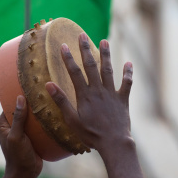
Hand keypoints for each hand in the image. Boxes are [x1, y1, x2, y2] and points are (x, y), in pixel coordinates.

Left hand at [0, 96, 42, 177]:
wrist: (25, 174)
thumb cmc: (18, 156)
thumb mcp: (17, 136)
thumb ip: (18, 119)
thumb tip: (20, 98)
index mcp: (1, 123)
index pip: (10, 104)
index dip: (20, 97)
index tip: (31, 88)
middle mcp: (9, 125)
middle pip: (21, 109)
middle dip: (31, 103)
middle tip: (43, 93)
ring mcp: (20, 130)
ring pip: (30, 116)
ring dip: (38, 112)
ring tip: (50, 101)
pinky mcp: (29, 135)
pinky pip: (36, 124)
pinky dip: (42, 121)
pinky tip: (52, 114)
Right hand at [45, 34, 132, 152]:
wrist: (114, 142)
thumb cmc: (90, 134)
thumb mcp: (71, 120)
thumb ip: (61, 101)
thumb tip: (49, 85)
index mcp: (84, 95)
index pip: (74, 72)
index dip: (68, 58)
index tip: (63, 46)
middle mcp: (98, 90)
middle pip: (91, 66)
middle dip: (86, 50)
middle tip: (82, 36)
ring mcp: (111, 94)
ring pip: (108, 70)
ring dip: (106, 55)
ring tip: (104, 41)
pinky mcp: (122, 100)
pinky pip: (126, 84)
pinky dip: (128, 73)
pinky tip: (129, 63)